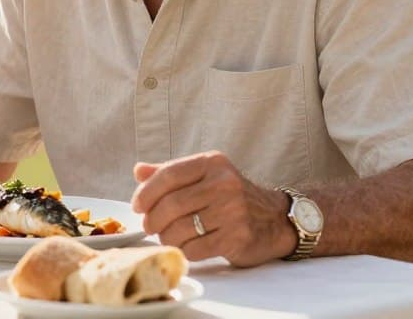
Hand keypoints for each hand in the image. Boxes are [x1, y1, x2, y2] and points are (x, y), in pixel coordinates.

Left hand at [130, 151, 295, 266]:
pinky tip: (185, 246)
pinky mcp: (237, 237)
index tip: (137, 206)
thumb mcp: (205, 175)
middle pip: (172, 204)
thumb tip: (138, 171)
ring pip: (180, 228)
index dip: (146, 192)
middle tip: (149, 226)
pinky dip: (183, 249)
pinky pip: (195, 248)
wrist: (275, 219)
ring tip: (167, 236)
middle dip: (153, 219)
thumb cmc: (231, 196)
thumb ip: (171, 173)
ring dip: (166, 236)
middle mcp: (224, 184)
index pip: (168, 175)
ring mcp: (233, 211)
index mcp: (212, 163)